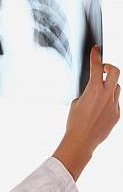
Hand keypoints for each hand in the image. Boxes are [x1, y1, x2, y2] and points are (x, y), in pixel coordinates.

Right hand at [53, 45, 119, 179]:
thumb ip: (87, 93)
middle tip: (102, 69)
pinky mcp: (117, 114)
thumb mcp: (75, 103)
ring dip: (109, 85)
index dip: (96, 56)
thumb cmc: (74, 122)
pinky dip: (109, 101)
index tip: (96, 50)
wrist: (82, 140)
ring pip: (117, 87)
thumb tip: (93, 91)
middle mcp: (107, 95)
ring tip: (99, 92)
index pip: (96, 67)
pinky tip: (99, 109)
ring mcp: (114, 105)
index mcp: (94, 90)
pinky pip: (115, 102)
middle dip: (109, 67)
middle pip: (115, 72)